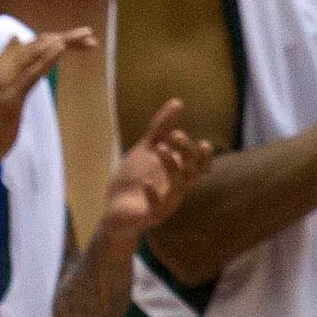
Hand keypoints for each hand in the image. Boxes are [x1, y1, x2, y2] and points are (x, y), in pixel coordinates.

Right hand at [0, 27, 85, 174]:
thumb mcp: (2, 86)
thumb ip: (9, 65)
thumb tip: (15, 39)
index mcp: (2, 64)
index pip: (32, 44)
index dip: (56, 38)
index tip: (80, 40)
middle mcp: (2, 67)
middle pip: (37, 44)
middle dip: (65, 37)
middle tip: (89, 34)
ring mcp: (5, 81)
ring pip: (35, 54)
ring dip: (61, 42)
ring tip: (83, 35)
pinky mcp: (10, 96)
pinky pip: (31, 74)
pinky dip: (46, 59)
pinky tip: (61, 48)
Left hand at [99, 97, 211, 243]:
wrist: (114, 208)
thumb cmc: (133, 179)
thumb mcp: (146, 149)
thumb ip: (161, 128)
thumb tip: (178, 101)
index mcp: (178, 173)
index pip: (200, 164)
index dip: (203, 154)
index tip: (196, 139)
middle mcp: (177, 188)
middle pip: (193, 171)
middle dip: (188, 152)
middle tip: (176, 134)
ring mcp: (166, 203)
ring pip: (178, 186)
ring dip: (171, 165)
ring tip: (159, 148)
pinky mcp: (151, 215)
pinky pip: (158, 207)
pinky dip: (153, 194)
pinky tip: (145, 183)